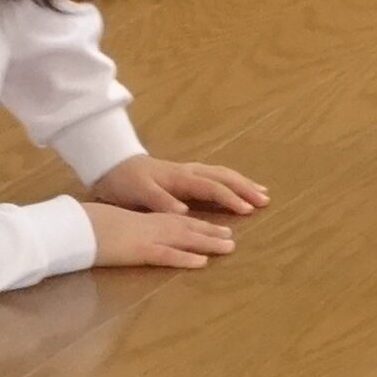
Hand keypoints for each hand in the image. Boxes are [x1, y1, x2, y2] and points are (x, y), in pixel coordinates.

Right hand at [84, 199, 239, 271]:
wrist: (78, 225)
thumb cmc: (95, 226)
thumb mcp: (122, 227)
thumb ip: (136, 231)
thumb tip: (142, 238)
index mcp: (150, 219)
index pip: (183, 221)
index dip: (203, 225)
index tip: (222, 229)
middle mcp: (155, 226)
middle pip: (190, 228)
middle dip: (213, 233)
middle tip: (233, 239)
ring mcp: (150, 237)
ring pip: (186, 239)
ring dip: (208, 243)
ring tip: (229, 248)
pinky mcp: (140, 251)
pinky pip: (167, 255)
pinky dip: (185, 258)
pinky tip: (201, 263)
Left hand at [94, 154, 267, 217]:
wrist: (111, 165)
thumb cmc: (125, 182)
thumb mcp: (138, 193)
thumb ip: (160, 201)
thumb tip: (184, 211)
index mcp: (181, 178)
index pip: (212, 187)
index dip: (231, 198)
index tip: (247, 210)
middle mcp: (190, 172)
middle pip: (224, 177)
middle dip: (245, 188)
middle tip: (265, 200)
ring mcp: (190, 171)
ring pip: (223, 174)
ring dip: (243, 183)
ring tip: (262, 193)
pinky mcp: (187, 174)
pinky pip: (216, 175)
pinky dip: (232, 181)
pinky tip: (239, 187)